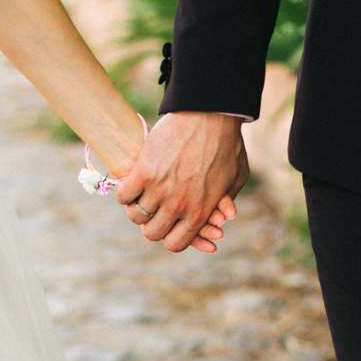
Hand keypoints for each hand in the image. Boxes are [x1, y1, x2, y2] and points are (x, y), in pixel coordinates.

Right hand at [116, 112, 249, 253]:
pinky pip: (124, 195)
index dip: (170, 237)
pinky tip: (131, 184)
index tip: (169, 226)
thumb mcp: (236, 178)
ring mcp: (160, 190)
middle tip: (153, 211)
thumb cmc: (227, 144)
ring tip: (141, 196)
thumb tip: (224, 220)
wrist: (210, 116)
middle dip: (152, 225)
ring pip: (136, 215)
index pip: (175, 244)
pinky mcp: (143, 172)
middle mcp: (178, 207)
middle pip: (152, 233)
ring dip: (137, 207)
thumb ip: (226, 202)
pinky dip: (125, 192)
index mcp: (200, 212)